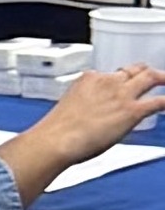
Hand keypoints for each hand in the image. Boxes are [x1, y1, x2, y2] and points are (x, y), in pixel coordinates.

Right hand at [9, 65, 164, 194]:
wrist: (56, 140)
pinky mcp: (132, 111)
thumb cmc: (55, 131)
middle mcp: (108, 82)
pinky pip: (158, 101)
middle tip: (153, 77)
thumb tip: (84, 118)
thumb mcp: (67, 108)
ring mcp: (122, 95)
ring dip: (162, 78)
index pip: (110, 74)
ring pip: (150, 77)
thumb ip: (81, 106)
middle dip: (145, 72)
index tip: (121, 84)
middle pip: (134, 69)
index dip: (119, 79)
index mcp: (88, 79)